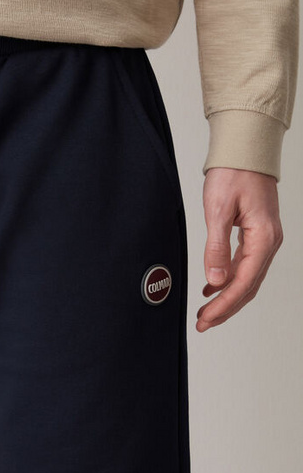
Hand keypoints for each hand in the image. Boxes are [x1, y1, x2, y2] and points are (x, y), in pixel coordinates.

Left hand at [196, 167, 283, 331]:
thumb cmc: (233, 173)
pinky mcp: (256, 233)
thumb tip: (214, 280)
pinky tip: (213, 287)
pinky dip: (228, 279)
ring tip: (206, 311)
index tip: (206, 318)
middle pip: (248, 286)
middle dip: (226, 308)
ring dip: (227, 296)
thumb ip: (216, 247)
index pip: (244, 283)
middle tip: (203, 323)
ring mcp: (264, 238)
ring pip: (247, 278)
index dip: (224, 305)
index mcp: (263, 238)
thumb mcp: (218, 210)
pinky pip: (244, 265)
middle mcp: (268, 242)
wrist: (244, 149)